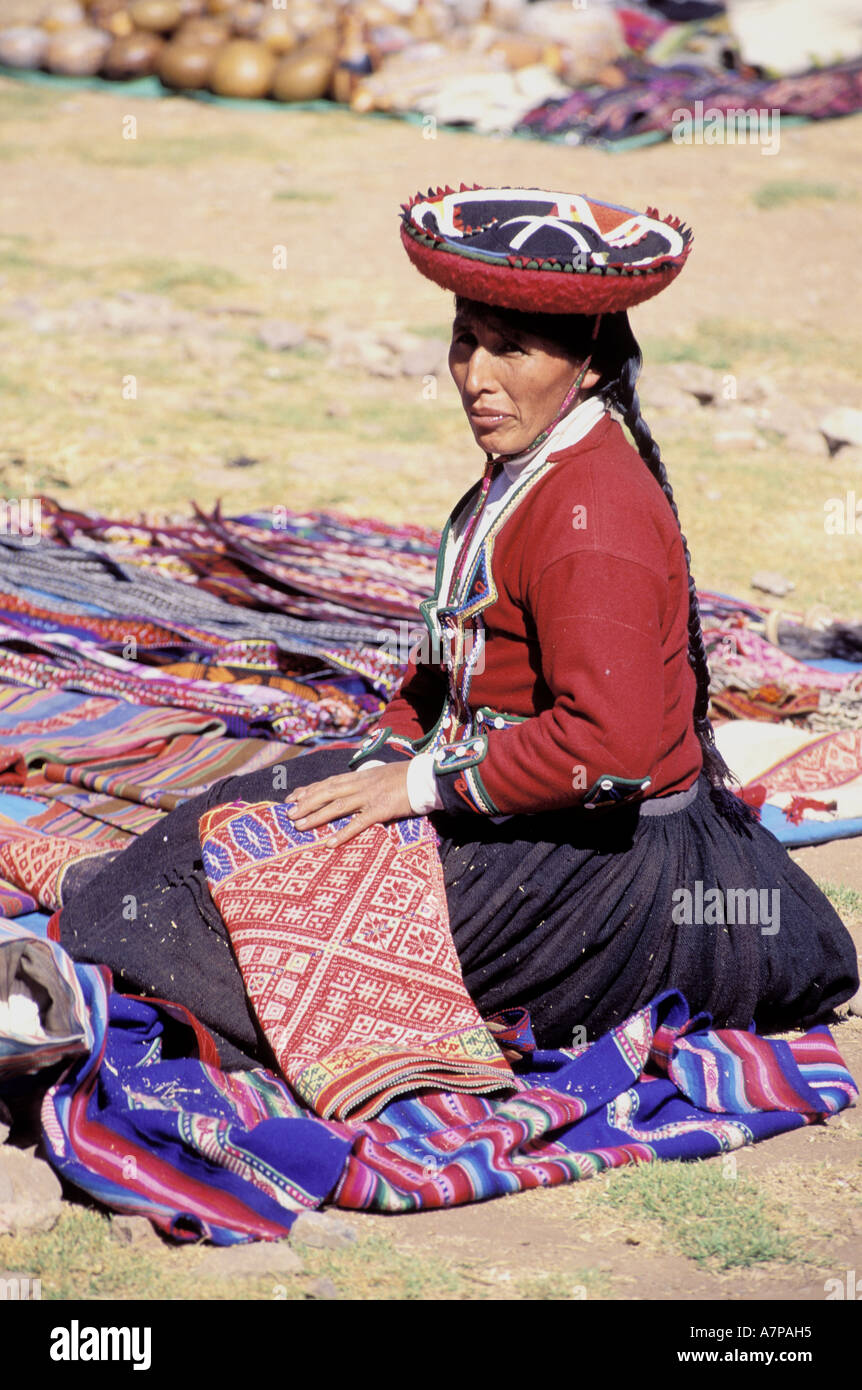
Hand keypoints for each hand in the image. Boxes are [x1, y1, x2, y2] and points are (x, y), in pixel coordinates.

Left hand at [284, 762, 412, 847]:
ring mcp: (370, 796)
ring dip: (316, 816)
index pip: (328, 782)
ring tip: (300, 826)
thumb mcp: (380, 775)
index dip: (309, 790)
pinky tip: (330, 843)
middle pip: (327, 792)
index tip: (292, 798)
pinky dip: (343, 833)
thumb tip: (351, 789)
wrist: (427, 777)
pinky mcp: (381, 810)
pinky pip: (358, 823)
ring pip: (337, 806)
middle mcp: (360, 784)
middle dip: (306, 803)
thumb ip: (364, 782)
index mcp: (360, 776)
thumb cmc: (406, 778)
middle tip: (289, 814)